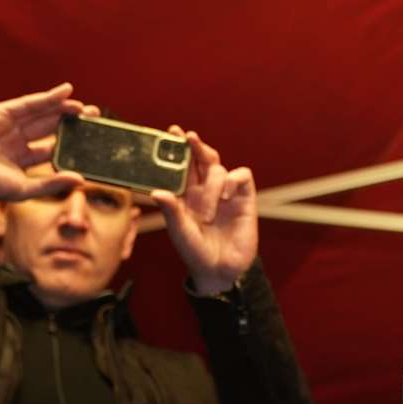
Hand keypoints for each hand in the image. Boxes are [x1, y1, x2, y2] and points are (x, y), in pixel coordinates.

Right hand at [0, 83, 95, 198]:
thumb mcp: (25, 188)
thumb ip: (52, 184)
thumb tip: (81, 180)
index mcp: (21, 159)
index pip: (51, 149)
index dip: (70, 144)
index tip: (90, 141)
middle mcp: (17, 140)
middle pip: (50, 128)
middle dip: (71, 122)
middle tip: (95, 117)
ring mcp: (9, 125)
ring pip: (43, 114)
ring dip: (64, 108)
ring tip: (86, 108)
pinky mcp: (2, 112)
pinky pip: (30, 103)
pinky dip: (49, 97)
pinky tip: (67, 92)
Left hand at [150, 128, 257, 295]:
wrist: (221, 271)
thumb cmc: (196, 253)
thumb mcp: (180, 232)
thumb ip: (171, 212)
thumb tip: (157, 192)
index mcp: (186, 195)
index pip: (182, 165)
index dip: (178, 148)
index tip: (171, 132)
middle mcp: (205, 190)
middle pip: (202, 158)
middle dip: (195, 146)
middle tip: (187, 137)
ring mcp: (226, 192)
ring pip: (218, 168)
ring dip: (211, 185)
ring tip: (208, 212)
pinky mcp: (245, 198)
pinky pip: (242, 175)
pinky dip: (233, 180)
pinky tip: (226, 195)